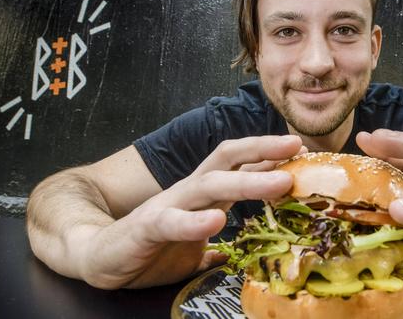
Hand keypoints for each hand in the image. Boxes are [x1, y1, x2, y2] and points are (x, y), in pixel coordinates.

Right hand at [79, 135, 302, 288]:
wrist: (99, 255)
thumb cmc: (152, 246)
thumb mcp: (198, 240)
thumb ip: (223, 240)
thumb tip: (248, 248)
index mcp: (204, 194)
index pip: (239, 165)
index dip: (270, 157)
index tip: (303, 152)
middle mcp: (189, 191)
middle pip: (228, 160)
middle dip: (263, 151)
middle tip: (296, 147)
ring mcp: (168, 206)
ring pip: (209, 185)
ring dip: (247, 183)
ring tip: (279, 184)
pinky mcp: (146, 227)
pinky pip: (171, 222)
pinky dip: (194, 222)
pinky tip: (216, 222)